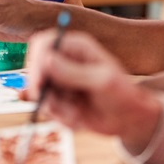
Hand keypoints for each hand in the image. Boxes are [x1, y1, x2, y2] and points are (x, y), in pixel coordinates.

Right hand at [26, 29, 161, 149]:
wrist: (129, 120)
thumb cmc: (123, 95)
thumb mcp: (101, 82)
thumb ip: (72, 72)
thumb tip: (46, 59)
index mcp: (75, 46)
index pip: (43, 44)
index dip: (36, 61)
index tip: (41, 84)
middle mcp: (64, 59)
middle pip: (35, 68)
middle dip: (43, 90)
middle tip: (54, 107)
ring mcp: (59, 78)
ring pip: (39, 91)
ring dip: (55, 107)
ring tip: (76, 113)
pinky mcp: (58, 96)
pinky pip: (46, 106)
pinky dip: (59, 115)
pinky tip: (77, 117)